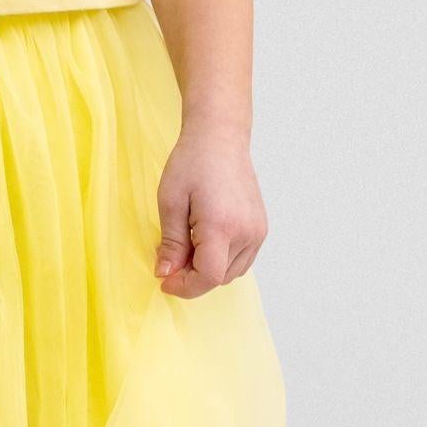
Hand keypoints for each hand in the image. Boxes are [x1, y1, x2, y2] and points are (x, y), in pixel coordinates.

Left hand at [155, 122, 266, 297]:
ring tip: (187, 246)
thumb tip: (166, 274)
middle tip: (170, 258)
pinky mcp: (261, 228)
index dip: (185, 287)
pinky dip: (222, 261)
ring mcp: (257, 231)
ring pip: (232, 273)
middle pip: (219, 278)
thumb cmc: (192, 163)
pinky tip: (204, 242)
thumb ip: (171, 243)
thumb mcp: (170, 202)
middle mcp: (247, 232)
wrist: (220, 139)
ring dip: (208, 270)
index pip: (208, 277)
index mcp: (222, 226)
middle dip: (192, 278)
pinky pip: (242, 260)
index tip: (165, 281)